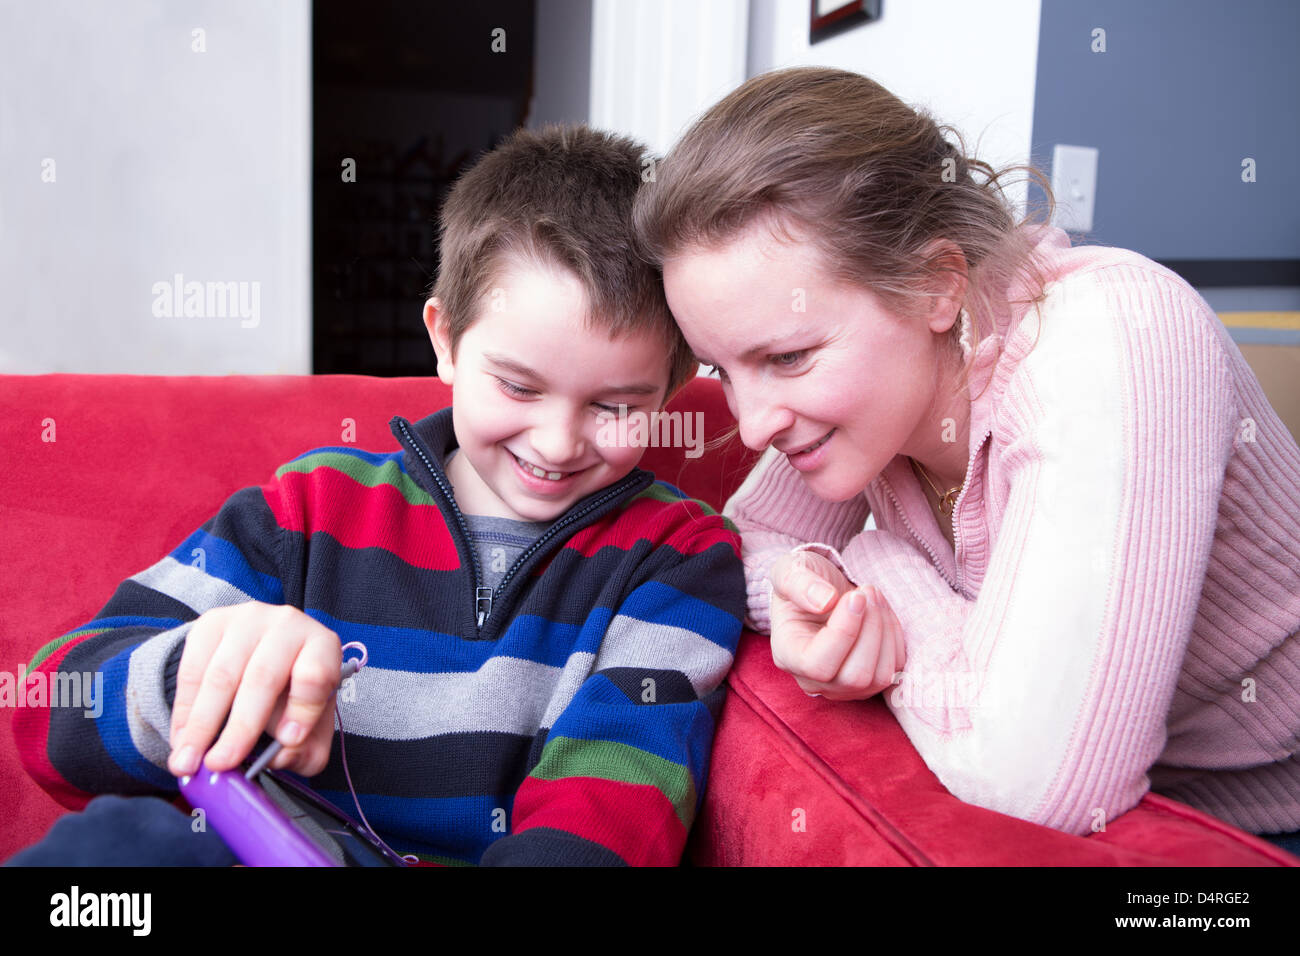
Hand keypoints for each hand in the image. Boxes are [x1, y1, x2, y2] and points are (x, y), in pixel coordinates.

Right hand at [167, 602, 342, 777]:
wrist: (258, 657)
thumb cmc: (291, 695)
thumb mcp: (311, 723)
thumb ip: (306, 749)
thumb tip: (278, 757)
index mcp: (321, 646)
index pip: (316, 675)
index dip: (303, 709)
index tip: (287, 741)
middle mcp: (288, 624)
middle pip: (263, 677)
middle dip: (240, 727)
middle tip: (221, 763)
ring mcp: (248, 620)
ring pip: (222, 676)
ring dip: (201, 725)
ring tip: (189, 762)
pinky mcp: (212, 623)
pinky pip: (192, 670)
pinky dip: (184, 711)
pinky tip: (180, 740)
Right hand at [768, 550, 906, 701]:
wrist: (822, 592)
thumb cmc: (803, 581)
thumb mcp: (790, 570)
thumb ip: (799, 582)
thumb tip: (825, 602)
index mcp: (788, 655)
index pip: (818, 664)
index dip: (844, 632)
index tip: (856, 597)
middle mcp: (813, 680)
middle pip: (854, 676)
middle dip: (871, 629)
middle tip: (868, 591)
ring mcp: (843, 686)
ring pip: (879, 676)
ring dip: (885, 630)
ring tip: (874, 595)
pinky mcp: (870, 683)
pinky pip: (895, 668)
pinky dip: (895, 635)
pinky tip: (881, 610)